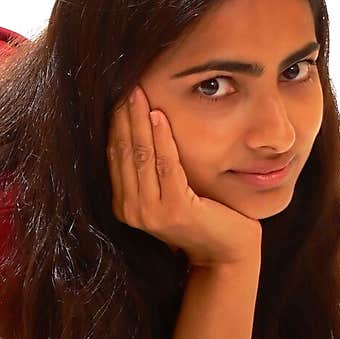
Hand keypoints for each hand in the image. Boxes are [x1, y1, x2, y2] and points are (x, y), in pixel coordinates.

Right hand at [107, 83, 261, 267]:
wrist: (224, 253)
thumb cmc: (201, 219)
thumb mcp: (169, 193)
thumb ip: (150, 173)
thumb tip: (140, 131)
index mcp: (124, 205)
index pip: (115, 156)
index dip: (115, 124)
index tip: (118, 95)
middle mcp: (131, 210)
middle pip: (124, 152)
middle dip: (124, 117)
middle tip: (126, 85)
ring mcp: (150, 212)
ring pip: (141, 155)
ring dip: (139, 120)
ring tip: (138, 92)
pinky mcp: (175, 208)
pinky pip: (166, 165)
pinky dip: (162, 137)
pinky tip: (160, 114)